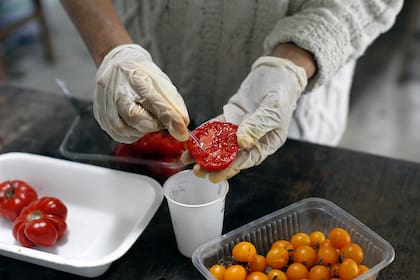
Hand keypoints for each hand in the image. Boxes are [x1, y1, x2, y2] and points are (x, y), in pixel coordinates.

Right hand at [94, 44, 189, 142]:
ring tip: (147, 121)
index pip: (153, 99)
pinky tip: (137, 126)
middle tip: (160, 121)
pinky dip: (131, 134)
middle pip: (135, 117)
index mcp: (134, 77)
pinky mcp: (101, 115)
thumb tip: (183, 125)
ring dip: (141, 131)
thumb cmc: (141, 74)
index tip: (182, 132)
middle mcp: (116, 90)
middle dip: (153, 125)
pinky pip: (118, 134)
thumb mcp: (161, 82)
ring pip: (125, 129)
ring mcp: (105, 103)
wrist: (116, 64)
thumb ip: (173, 104)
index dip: (169, 117)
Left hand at [189, 56, 307, 182]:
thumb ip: (258, 125)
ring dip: (205, 152)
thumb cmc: (282, 92)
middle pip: (231, 156)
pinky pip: (215, 127)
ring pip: (220, 144)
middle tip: (197, 171)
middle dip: (214, 165)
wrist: (276, 72)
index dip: (231, 168)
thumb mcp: (273, 109)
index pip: (247, 159)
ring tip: (188, 159)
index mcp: (267, 142)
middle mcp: (252, 139)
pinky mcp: (230, 117)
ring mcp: (240, 128)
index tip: (215, 174)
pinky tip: (191, 139)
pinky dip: (203, 133)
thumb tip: (242, 142)